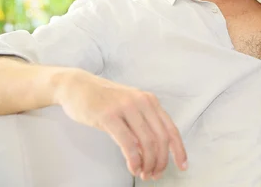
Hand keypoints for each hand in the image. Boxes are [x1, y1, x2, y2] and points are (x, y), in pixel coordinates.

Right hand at [53, 70, 186, 180]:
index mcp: (150, 101)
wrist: (77, 86)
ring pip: (147, 142)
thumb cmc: (104, 100)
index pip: (171, 129)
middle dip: (161, 161)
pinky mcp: (108, 115)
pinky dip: (133, 159)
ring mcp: (126, 107)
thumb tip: (153, 152)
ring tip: (144, 174)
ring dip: (148, 163)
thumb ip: (142, 126)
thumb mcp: (129, 108)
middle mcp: (142, 102)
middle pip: (161, 138)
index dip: (179, 150)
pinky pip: (127, 142)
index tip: (182, 166)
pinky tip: (133, 168)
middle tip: (155, 175)